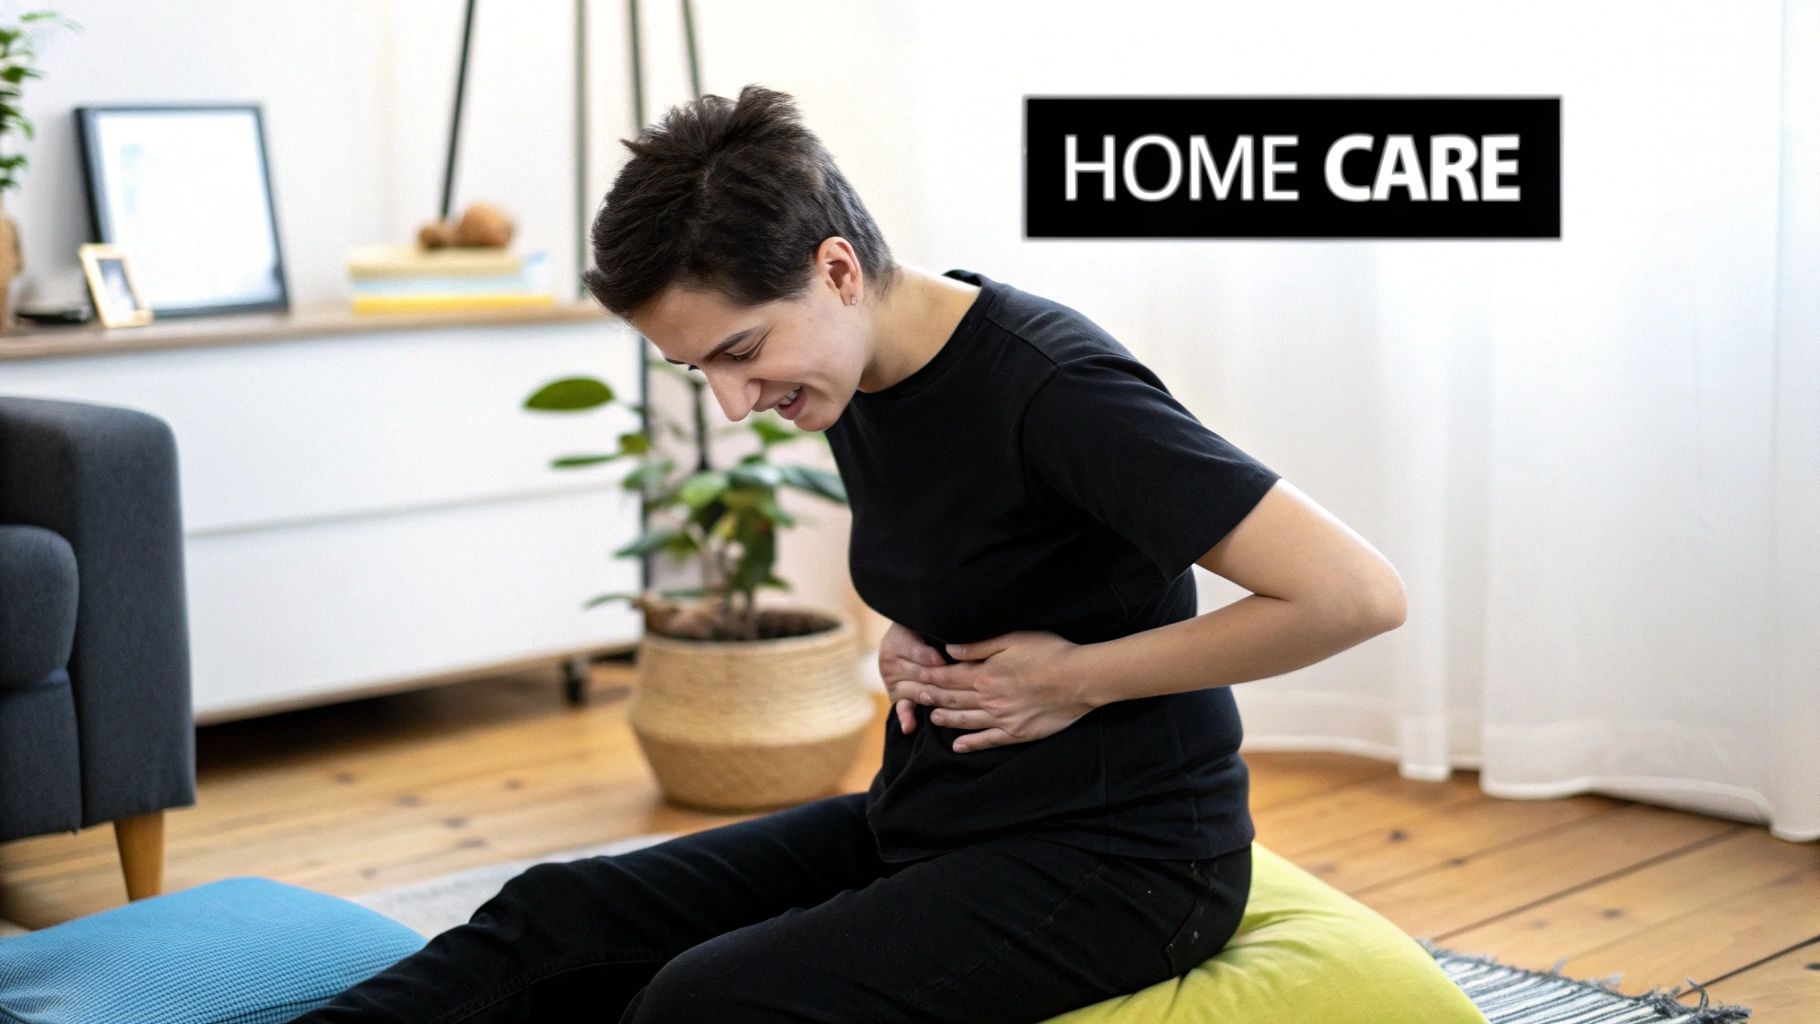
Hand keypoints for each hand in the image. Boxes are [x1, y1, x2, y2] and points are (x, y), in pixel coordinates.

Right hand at [879, 621, 946, 734]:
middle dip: (938, 682)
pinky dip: (906, 717)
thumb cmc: (922, 629)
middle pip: (920, 675)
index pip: (921, 655)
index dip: (935, 659)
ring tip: (943, 706)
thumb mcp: (923, 627)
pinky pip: (902, 707)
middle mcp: (889, 664)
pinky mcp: (896, 697)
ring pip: (915, 691)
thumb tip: (939, 662)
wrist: (908, 635)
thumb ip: (928, 643)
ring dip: (929, 698)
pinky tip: (910, 727)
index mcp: (896, 644)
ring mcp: (892, 682)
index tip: (948, 663)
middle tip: (956, 690)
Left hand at [894, 630, 1093, 753]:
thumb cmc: (1049, 652)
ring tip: (932, 718)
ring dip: (946, 719)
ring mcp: (1002, 719)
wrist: (1079, 679)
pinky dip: (971, 743)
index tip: (917, 676)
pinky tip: (958, 746)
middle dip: (932, 698)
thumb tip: (950, 650)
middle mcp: (988, 699)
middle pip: (953, 700)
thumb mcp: (1012, 639)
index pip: (949, 677)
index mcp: (985, 675)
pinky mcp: (1017, 733)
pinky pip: (988, 741)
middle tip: (915, 698)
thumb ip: (978, 646)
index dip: (931, 677)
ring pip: (965, 721)